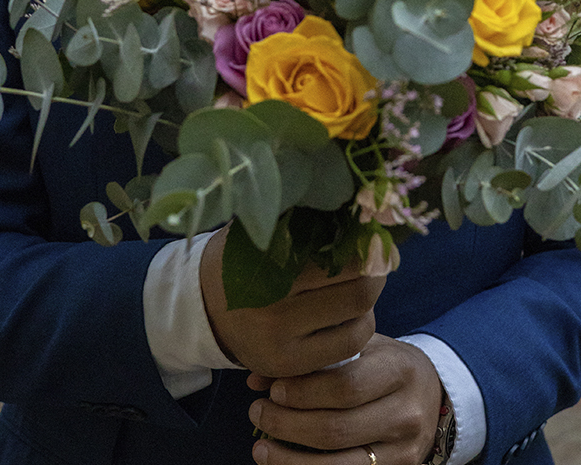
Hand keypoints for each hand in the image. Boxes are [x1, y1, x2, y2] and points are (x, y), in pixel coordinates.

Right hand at [199, 228, 385, 377]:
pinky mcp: (289, 369)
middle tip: (377, 258)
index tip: (375, 235)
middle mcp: (275, 315)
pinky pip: (345, 350)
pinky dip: (356, 327)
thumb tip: (360, 209)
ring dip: (368, 303)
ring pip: (359, 326)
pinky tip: (347, 312)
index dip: (368, 247)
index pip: (343, 261)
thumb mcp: (263, 231)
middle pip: (359, 294)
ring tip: (361, 284)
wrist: (203, 306)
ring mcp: (283, 349)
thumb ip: (304, 220)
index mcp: (269, 271)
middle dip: (376, 273)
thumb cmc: (240, 258)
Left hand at [247, 334, 442, 464]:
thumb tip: (258, 377)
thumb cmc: (387, 364)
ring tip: (260, 448)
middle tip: (257, 413)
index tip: (272, 389)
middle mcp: (406, 415)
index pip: (345, 387)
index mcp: (399, 372)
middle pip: (336, 429)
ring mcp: (403, 453)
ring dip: (290, 461)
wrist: (432, 393)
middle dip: (287, 425)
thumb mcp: (362, 348)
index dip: (302, 392)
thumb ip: (316, 359)